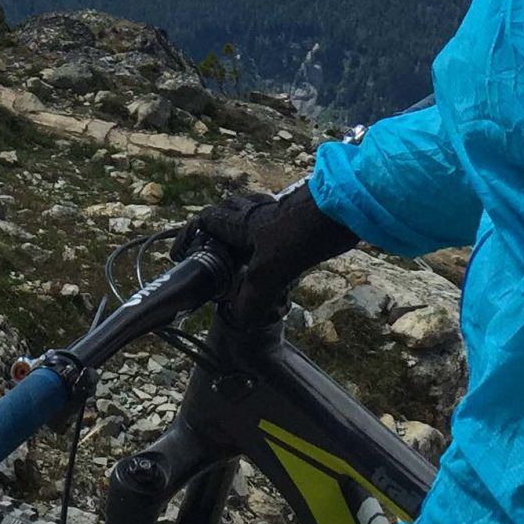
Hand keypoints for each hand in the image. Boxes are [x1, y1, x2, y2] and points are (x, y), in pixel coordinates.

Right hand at [176, 182, 356, 324]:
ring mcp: (278, 212)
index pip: (206, 222)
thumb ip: (253, 297)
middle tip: (215, 254)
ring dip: (244, 233)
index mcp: (240, 223)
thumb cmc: (301, 232)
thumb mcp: (271, 272)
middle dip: (217, 233)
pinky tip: (279, 254)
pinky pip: (274, 223)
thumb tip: (237, 317)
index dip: (191, 237)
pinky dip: (269, 237)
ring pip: (251, 217)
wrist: (341, 207)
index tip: (182, 253)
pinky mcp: (297, 216)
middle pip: (227, 214)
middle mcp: (255, 214)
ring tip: (244, 256)